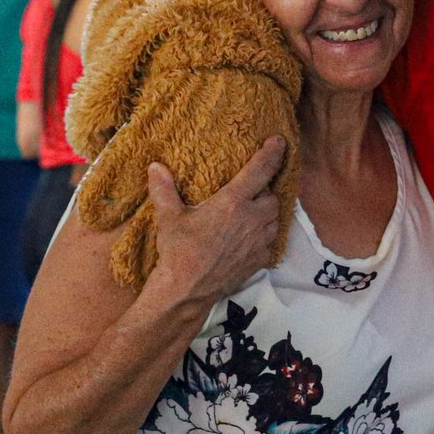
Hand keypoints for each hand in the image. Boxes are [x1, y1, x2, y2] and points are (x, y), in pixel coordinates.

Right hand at [147, 137, 289, 305]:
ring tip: (250, 215)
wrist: (187, 291)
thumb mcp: (169, 217)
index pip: (261, 170)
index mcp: (233, 202)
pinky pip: (270, 242)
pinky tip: (248, 239)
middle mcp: (252, 219)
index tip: (278, 142)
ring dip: (266, 214)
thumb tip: (155, 167)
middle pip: (272, 197)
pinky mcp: (259, 260)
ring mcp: (259, 241)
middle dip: (265, 192)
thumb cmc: (178, 251)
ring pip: (275, 219)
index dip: (272, 153)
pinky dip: (263, 237)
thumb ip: (164, 189)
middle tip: (249, 194)